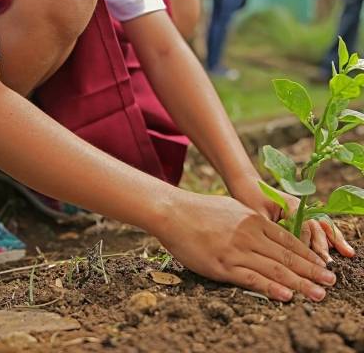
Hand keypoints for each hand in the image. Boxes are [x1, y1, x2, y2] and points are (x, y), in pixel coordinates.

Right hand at [155, 192, 335, 301]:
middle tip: (330, 282)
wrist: (174, 212)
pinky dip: (271, 288)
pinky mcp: (222, 265)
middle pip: (287, 256)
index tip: (322, 265)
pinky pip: (251, 278)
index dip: (307, 255)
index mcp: (253, 220)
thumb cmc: (201, 210)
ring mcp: (236, 250)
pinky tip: (286, 296)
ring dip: (299, 283)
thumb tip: (266, 230)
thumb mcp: (232, 208)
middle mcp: (250, 235)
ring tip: (317, 294)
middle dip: (311, 270)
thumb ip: (251, 220)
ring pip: (274, 269)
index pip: (288, 240)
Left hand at [230, 176, 354, 262]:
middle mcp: (300, 207)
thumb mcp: (256, 214)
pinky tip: (342, 247)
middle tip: (327, 264)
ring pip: (321, 226)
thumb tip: (278, 250)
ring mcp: (302, 210)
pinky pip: (318, 226)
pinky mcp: (301, 215)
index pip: (304, 226)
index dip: (307, 243)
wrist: (246, 184)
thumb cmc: (248, 198)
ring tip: (346, 253)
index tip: (309, 260)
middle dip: (323, 246)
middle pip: (316, 227)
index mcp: (290, 205)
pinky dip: (330, 236)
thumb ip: (270, 229)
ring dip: (333, 240)